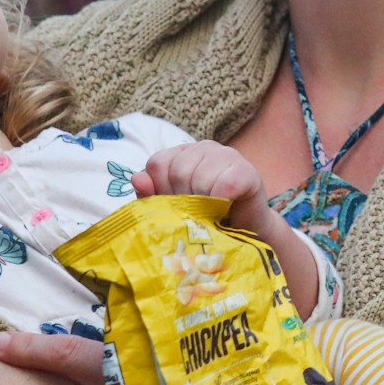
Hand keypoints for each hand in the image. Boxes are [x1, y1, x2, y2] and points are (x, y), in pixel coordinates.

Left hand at [134, 141, 270, 229]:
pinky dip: (221, 202)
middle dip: (183, 200)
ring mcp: (227, 155)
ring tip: (210, 215)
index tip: (176, 208)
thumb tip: (137, 178)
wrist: (246, 236)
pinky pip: (225, 184)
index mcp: (182, 154)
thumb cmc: (207, 222)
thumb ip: (153, 196)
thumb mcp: (174, 210)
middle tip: (196, 215)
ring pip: (200, 177)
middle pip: (178, 170)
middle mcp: (204, 148)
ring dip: (203, 204)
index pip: (158, 164)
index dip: (161, 190)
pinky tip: (223, 210)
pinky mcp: (246, 171)